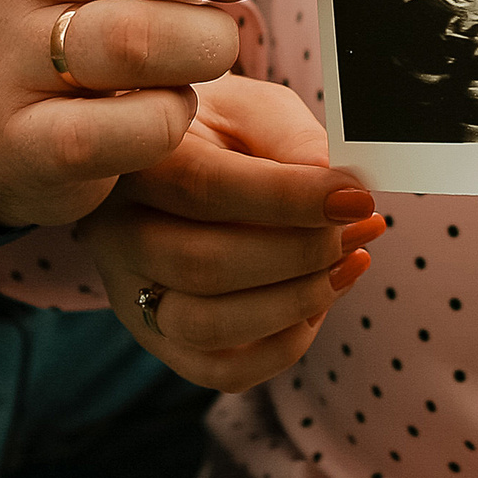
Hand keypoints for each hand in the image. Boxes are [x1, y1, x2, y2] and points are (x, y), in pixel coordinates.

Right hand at [75, 76, 383, 392]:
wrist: (164, 163)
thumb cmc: (216, 130)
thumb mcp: (250, 107)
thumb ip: (290, 136)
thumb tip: (332, 183)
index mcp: (133, 161)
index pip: (205, 188)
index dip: (291, 199)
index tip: (356, 197)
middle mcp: (117, 233)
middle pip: (204, 265)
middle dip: (302, 254)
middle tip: (361, 228)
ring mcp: (131, 293)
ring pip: (207, 327)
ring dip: (296, 302)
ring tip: (349, 264)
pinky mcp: (157, 337)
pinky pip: (220, 371)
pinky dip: (282, 346)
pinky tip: (316, 303)